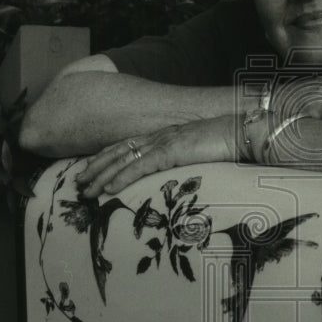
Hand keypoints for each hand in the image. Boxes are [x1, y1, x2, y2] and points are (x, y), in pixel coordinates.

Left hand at [75, 115, 236, 197]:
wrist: (242, 131)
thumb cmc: (227, 142)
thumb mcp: (200, 151)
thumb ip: (186, 157)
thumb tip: (180, 170)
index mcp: (164, 135)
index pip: (127, 145)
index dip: (106, 157)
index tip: (90, 169)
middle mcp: (159, 136)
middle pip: (118, 152)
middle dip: (95, 168)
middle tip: (78, 182)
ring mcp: (164, 143)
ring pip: (123, 160)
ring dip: (101, 176)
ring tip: (85, 190)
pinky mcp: (171, 151)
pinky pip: (140, 167)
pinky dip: (122, 178)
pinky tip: (109, 189)